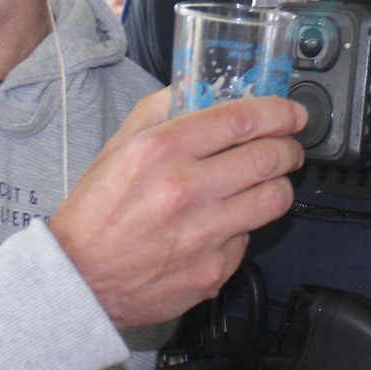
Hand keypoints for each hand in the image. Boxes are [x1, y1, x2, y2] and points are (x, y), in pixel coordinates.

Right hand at [51, 88, 305, 327]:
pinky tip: (225, 224)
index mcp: (162, 150)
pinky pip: (249, 240)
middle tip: (287, 148)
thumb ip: (159, 111)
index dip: (279, 113)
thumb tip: (198, 89)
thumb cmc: (96, 214)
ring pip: (273, 200)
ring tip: (267, 183)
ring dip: (278, 186)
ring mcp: (203, 234)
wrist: (79, 280)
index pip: (242, 119)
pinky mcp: (213, 270)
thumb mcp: (118, 147)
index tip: (291, 114)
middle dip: (289, 148)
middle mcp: (186, 189)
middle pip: (269, 157)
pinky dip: (244, 228)